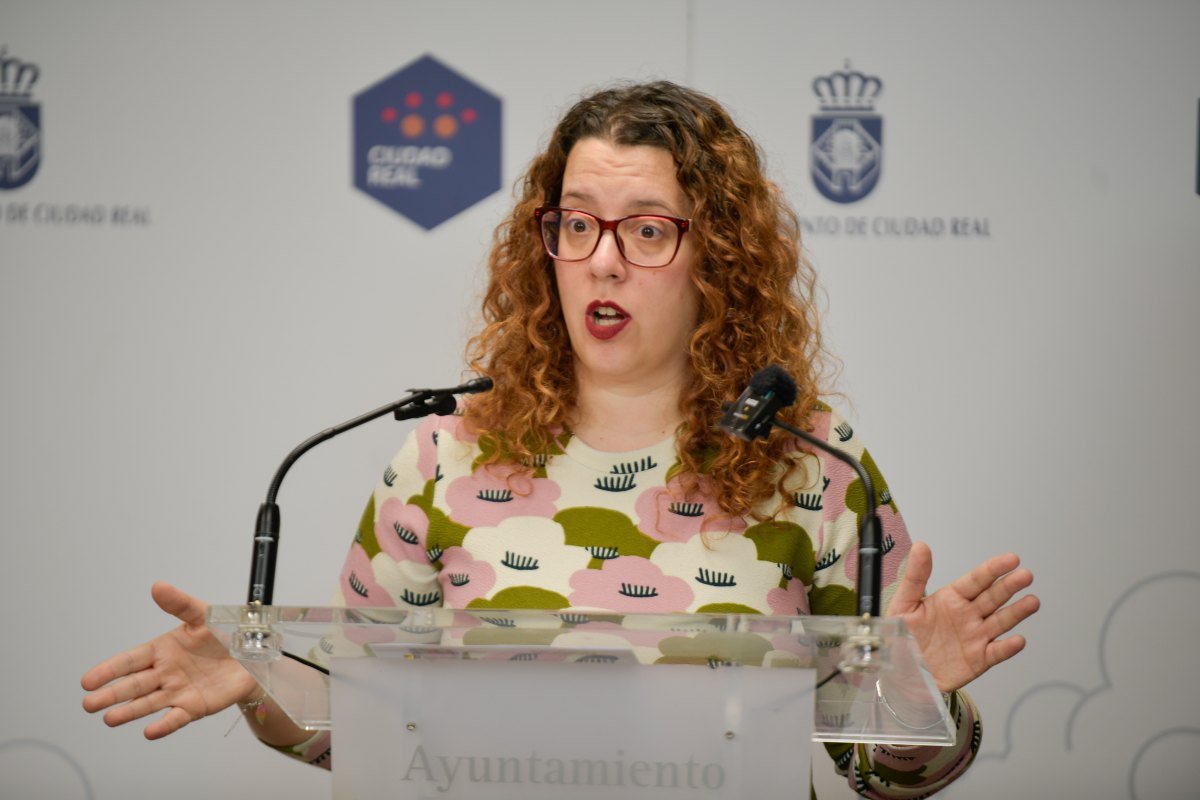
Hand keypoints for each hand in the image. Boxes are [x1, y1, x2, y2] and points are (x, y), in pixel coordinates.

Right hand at [81, 582, 256, 739]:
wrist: (254, 655)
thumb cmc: (225, 634)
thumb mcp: (203, 615)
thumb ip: (180, 604)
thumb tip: (157, 586)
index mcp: (162, 650)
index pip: (130, 661)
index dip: (109, 670)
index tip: (88, 680)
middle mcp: (165, 673)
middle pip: (133, 685)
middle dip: (111, 695)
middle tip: (88, 704)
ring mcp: (178, 692)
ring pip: (148, 703)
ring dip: (129, 712)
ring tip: (109, 719)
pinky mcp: (194, 707)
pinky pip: (176, 718)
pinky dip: (163, 725)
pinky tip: (149, 732)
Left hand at [886, 542, 1040, 692]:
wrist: (901, 672)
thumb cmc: (902, 637)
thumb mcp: (903, 604)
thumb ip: (915, 577)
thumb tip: (921, 547)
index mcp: (951, 599)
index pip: (976, 580)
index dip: (993, 569)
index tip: (1011, 559)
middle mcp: (967, 615)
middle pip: (993, 597)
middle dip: (1010, 586)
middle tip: (1025, 575)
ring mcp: (975, 637)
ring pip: (1001, 622)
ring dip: (1017, 612)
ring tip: (1032, 602)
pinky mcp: (978, 660)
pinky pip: (996, 653)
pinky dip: (1008, 648)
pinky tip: (1018, 640)